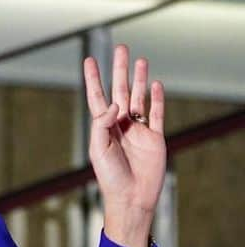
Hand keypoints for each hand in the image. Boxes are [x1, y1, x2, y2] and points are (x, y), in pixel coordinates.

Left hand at [83, 44, 165, 244]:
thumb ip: (102, 124)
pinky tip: (155, 84)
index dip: (93, 78)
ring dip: (139, 79)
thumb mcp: (98, 149)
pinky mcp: (155, 137)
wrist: (131, 197)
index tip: (90, 60)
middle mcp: (120, 125)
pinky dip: (157, 99)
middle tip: (121, 48)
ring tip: (140, 59)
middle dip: (119, 70)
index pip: (97, 97)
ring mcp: (138, 130)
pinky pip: (156, 113)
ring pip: (139, 98)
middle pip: (119, 90)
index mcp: (102, 128)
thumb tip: (116, 102)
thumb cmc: (109, 177)